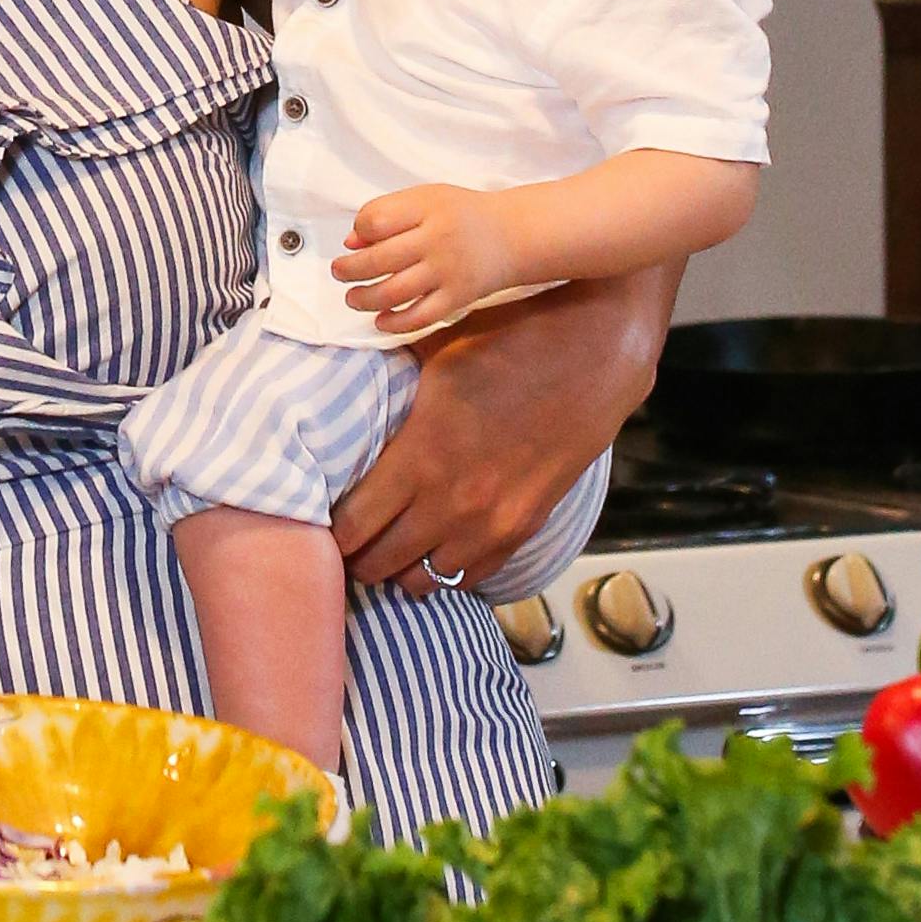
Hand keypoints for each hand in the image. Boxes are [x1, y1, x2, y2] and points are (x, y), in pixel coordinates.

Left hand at [332, 262, 677, 594]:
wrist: (597, 352)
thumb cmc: (512, 341)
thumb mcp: (436, 353)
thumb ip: (390, 381)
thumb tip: (341, 377)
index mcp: (421, 455)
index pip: (353, 525)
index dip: (330, 528)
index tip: (323, 518)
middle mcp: (452, 501)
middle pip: (379, 561)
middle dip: (356, 555)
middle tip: (346, 541)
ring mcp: (492, 522)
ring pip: (422, 580)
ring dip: (398, 569)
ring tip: (388, 548)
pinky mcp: (525, 528)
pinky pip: (470, 577)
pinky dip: (445, 571)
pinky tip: (434, 551)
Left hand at [335, 183, 515, 339]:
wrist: (511, 235)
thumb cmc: (461, 214)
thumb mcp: (426, 198)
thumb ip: (388, 212)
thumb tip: (351, 241)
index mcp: (427, 207)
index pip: (376, 219)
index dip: (359, 230)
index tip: (357, 238)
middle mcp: (437, 239)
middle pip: (379, 259)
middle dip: (349, 269)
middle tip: (339, 272)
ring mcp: (447, 271)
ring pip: (394, 291)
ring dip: (364, 298)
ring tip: (352, 297)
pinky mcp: (457, 298)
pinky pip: (420, 317)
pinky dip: (395, 323)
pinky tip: (380, 320)